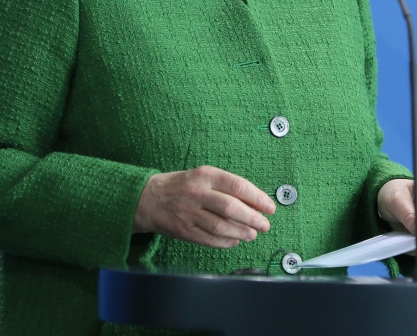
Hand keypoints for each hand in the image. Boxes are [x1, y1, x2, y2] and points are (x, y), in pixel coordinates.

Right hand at [133, 166, 275, 247]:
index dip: (258, 198)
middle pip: (231, 207)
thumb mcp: (203, 176)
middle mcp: (196, 192)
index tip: (270, 207)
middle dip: (252, 218)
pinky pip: (209, 239)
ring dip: (241, 232)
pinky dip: (226, 242)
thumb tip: (256, 203)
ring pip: (221, 226)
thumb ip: (227, 187)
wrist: (147, 198)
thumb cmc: (182, 186)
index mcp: (205, 175)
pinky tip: (235, 241)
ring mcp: (189, 213)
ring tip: (252, 234)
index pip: (238, 186)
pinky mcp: (183, 230)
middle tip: (265, 225)